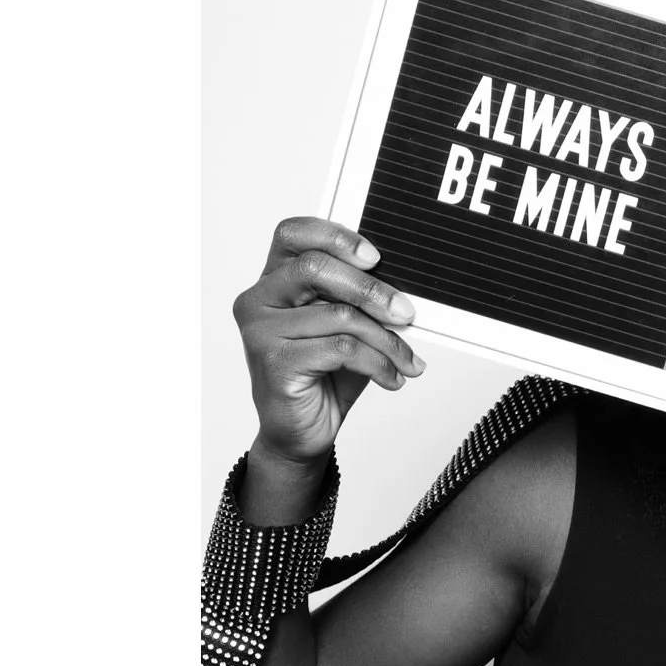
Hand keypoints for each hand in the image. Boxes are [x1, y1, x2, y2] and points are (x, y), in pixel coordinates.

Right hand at [235, 215, 418, 497]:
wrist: (300, 433)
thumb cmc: (323, 373)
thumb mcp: (342, 325)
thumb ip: (355, 295)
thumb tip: (400, 279)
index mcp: (273, 278)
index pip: (293, 232)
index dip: (335, 236)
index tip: (376, 258)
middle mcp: (258, 300)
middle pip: (315, 268)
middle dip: (372, 290)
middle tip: (407, 312)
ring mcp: (261, 332)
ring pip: (339, 315)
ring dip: (385, 339)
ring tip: (405, 359)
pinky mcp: (275, 364)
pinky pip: (341, 350)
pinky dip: (377, 363)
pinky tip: (391, 377)